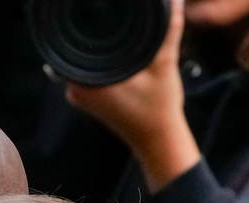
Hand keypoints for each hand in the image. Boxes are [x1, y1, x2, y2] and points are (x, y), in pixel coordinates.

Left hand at [62, 0, 199, 190]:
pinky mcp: (87, 97)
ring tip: (109, 25)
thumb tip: (174, 2)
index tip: (93, 7)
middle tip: (102, 9)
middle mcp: (75, 88)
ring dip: (95, 45)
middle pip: (75, 47)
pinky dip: (98, 59)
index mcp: (86, 80)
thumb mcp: (165, 66)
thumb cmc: (158, 110)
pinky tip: (111, 48)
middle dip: (91, 30)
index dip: (84, 19)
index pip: (73, 40)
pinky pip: (86, 70)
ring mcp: (78, 94)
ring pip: (81, 58)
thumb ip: (168, 31)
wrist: (157, 141)